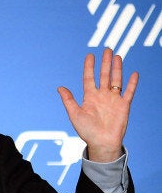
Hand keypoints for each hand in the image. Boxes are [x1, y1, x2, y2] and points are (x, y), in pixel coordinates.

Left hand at [57, 48, 137, 162]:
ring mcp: (113, 100)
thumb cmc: (86, 131)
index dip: (89, 67)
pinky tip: (133, 73)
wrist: (101, 143)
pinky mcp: (124, 106)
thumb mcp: (74, 114)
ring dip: (117, 68)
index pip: (89, 78)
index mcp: (89, 97)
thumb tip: (60, 88)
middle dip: (105, 63)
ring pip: (116, 80)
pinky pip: (128, 92)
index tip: (90, 55)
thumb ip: (69, 100)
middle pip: (104, 75)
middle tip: (107, 49)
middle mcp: (101, 96)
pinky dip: (132, 83)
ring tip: (117, 56)